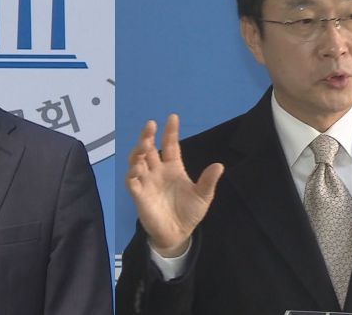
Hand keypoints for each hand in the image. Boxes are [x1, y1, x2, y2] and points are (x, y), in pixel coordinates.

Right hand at [125, 114, 223, 257]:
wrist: (178, 234)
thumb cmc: (189, 212)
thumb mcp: (203, 196)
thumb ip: (208, 181)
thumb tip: (219, 165)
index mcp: (173, 167)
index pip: (170, 145)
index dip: (170, 132)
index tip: (172, 117)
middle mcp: (157, 170)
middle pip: (148, 149)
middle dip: (147, 136)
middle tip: (150, 125)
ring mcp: (146, 181)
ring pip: (137, 160)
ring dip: (138, 151)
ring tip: (144, 144)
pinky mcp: (139, 194)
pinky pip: (131, 181)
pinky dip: (132, 173)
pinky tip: (138, 167)